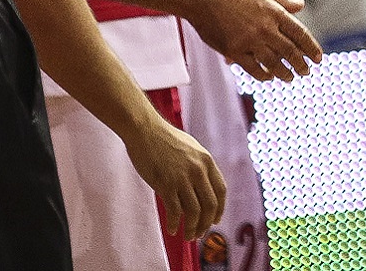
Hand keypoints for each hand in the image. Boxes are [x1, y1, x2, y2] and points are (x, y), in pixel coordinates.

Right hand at [120, 117, 224, 241]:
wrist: (144, 130)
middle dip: (206, 223)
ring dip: (192, 228)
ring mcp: (182, 178)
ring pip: (194, 212)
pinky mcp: (166, 184)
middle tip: (199, 234)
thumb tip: (202, 185)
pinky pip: (175, 211)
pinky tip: (173, 229)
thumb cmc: (164, 139)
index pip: (221, 190)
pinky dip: (176, 224)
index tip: (215, 220)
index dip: (220, 208)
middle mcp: (198, 170)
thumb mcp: (191, 149)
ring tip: (187, 236)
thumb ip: (199, 166)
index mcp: (207, 161)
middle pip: (210, 205)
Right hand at [185, 0, 323, 81]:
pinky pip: (253, 69)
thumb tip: (301, 5)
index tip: (318, 58)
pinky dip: (263, 75)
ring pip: (274, 63)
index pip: (300, 33)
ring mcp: (249, 40)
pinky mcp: (234, 51)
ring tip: (290, 77)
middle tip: (306, 72)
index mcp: (274, 12)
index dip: (311, 47)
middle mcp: (265, 27)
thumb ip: (282, 1)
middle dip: (301, 64)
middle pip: (290, 51)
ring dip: (284, 73)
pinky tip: (268, 77)